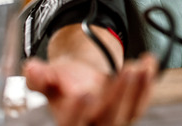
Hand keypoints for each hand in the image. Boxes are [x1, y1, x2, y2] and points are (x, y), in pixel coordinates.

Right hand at [23, 53, 157, 125]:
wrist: (80, 81)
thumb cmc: (62, 83)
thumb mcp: (47, 78)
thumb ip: (39, 76)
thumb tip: (32, 69)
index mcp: (69, 122)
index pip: (72, 124)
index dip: (77, 111)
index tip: (83, 92)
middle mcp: (94, 125)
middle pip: (109, 118)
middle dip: (120, 94)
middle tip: (127, 71)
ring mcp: (116, 120)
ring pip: (130, 112)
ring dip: (138, 88)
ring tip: (139, 65)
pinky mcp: (132, 111)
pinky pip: (143, 100)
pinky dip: (148, 83)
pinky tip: (149, 63)